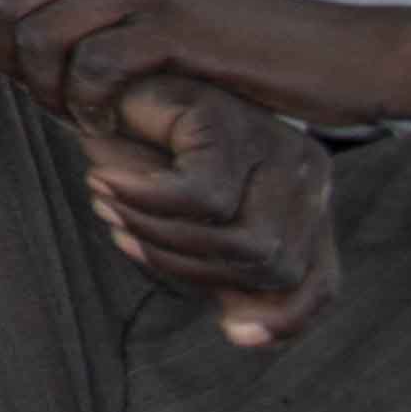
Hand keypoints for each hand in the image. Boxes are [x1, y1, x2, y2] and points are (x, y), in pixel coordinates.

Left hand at [0, 0, 341, 131]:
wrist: (317, 50)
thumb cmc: (216, 39)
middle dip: (5, 62)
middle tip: (47, 97)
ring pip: (33, 37)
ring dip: (45, 93)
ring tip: (78, 116)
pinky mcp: (168, 25)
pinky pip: (89, 68)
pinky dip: (88, 108)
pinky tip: (108, 126)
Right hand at [67, 71, 339, 344]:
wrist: (92, 76)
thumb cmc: (134, 148)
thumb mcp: (185, 225)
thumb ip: (220, 272)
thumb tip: (240, 334)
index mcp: (304, 199)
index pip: (318, 282)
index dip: (284, 319)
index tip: (233, 335)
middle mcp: (304, 172)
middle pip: (272, 268)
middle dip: (186, 266)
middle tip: (122, 234)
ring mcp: (275, 144)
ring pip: (243, 241)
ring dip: (160, 236)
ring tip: (108, 204)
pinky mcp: (230, 122)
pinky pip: (202, 198)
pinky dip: (146, 202)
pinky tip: (107, 180)